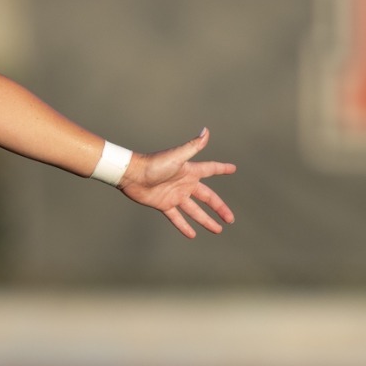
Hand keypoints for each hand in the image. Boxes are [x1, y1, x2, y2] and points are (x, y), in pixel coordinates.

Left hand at [118, 129, 234, 239]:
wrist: (132, 174)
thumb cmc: (154, 163)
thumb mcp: (177, 156)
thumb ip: (193, 146)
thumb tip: (206, 131)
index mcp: (190, 171)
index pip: (210, 169)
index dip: (222, 169)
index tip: (233, 169)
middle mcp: (185, 184)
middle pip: (207, 197)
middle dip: (219, 208)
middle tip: (230, 218)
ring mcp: (175, 195)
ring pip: (195, 211)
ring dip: (206, 220)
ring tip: (217, 230)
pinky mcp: (164, 204)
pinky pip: (176, 218)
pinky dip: (184, 226)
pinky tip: (192, 235)